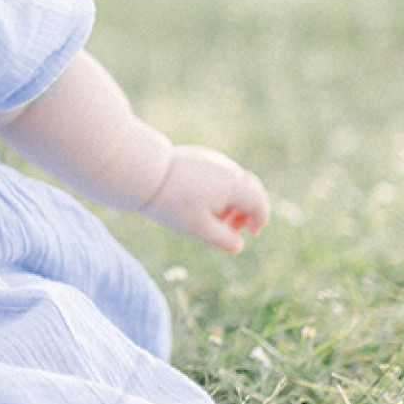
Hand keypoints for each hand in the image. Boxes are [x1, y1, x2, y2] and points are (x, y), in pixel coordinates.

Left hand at [141, 145, 269, 253]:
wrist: (144, 173)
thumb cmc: (172, 202)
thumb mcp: (199, 228)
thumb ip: (223, 239)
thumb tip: (238, 246)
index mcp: (232, 184)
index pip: (258, 201)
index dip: (260, 219)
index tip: (251, 233)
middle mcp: (226, 168)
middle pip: (250, 188)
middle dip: (248, 210)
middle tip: (236, 228)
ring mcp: (212, 159)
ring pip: (234, 181)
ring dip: (233, 202)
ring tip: (216, 220)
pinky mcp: (198, 157)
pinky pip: (218, 175)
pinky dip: (219, 191)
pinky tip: (202, 204)